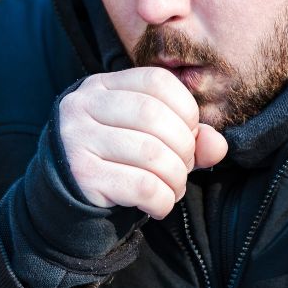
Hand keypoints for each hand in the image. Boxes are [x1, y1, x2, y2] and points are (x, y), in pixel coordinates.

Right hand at [58, 67, 227, 218]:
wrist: (69, 196)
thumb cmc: (119, 159)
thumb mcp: (152, 138)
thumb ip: (190, 137)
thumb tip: (217, 146)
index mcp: (104, 85)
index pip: (157, 81)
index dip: (186, 109)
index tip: (189, 134)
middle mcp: (84, 105)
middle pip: (154, 115)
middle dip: (183, 147)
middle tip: (184, 167)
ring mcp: (78, 138)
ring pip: (150, 153)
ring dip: (176, 177)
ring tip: (174, 187)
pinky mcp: (82, 174)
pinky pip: (140, 186)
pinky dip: (162, 200)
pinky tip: (159, 205)